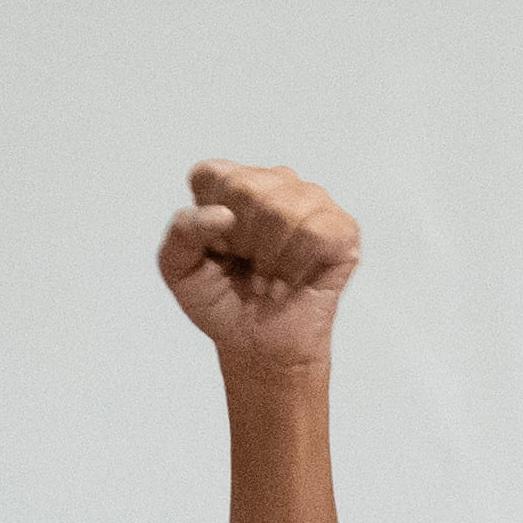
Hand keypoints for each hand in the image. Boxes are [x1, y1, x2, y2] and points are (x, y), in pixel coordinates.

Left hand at [158, 160, 360, 377]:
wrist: (257, 346)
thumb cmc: (221, 302)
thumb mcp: (180, 269)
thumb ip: (182, 233)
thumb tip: (224, 214)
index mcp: (232, 184)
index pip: (212, 175)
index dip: (207, 220)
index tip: (216, 249)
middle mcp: (275, 183)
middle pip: (246, 188)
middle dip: (239, 242)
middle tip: (245, 266)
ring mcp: (312, 202)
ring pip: (284, 209)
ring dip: (267, 259)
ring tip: (265, 278)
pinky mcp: (342, 229)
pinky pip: (315, 233)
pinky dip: (294, 268)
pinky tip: (287, 282)